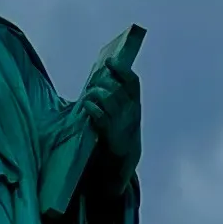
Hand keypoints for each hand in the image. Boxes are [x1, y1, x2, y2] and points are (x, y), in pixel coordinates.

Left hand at [81, 54, 141, 187]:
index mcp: (135, 106)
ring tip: (88, 96)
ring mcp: (122, 123)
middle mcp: (131, 113)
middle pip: (117, 88)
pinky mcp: (111, 135)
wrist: (122, 162)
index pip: (133, 82)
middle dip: (102, 82)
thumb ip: (116, 99)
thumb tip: (101, 79)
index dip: (121, 69)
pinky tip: (87, 106)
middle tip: (92, 83)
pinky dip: (92, 108)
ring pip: (109, 99)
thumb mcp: (123, 115)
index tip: (109, 61)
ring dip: (95, 94)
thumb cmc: (117, 134)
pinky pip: (101, 116)